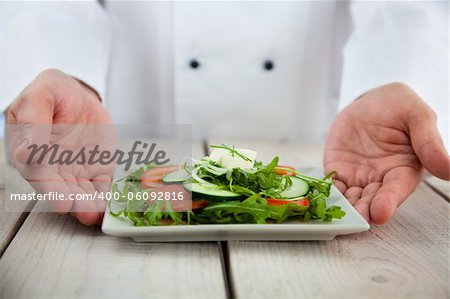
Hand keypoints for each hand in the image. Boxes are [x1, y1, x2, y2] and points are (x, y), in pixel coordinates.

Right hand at [6, 69, 113, 225]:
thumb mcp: (41, 96)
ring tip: (97, 213)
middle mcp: (52, 167)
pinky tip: (110, 206)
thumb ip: (33, 120)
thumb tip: (26, 152)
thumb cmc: (55, 92)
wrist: (80, 96)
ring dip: (89, 204)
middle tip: (83, 211)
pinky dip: (106, 197)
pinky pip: (101, 187)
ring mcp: (75, 171)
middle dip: (72, 202)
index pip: (38, 172)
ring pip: (80, 193)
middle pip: (60, 189)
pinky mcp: (96, 171)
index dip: (50, 187)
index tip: (61, 200)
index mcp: (31, 150)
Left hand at [324, 83, 449, 223]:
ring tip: (339, 215)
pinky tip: (322, 200)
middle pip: (373, 199)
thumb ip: (428, 142)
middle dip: (364, 210)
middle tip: (356, 219)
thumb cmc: (398, 106)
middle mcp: (381, 178)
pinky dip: (328, 193)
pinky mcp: (339, 170)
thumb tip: (449, 170)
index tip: (381, 213)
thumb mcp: (417, 115)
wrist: (370, 101)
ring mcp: (358, 176)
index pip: (397, 189)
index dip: (389, 201)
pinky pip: (332, 185)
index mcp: (404, 169)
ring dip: (345, 207)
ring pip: (352, 197)